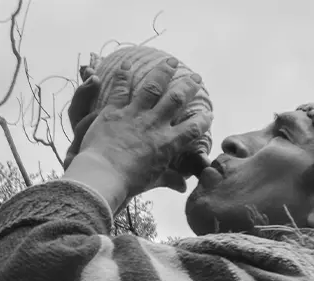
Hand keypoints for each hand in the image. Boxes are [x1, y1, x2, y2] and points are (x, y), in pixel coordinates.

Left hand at [62, 63, 211, 207]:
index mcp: (168, 144)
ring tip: (171, 61)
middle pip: (176, 100)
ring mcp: (135, 115)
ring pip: (152, 87)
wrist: (103, 175)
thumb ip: (169, 180)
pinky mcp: (115, 111)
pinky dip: (124, 75)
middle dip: (188, 86)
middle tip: (196, 76)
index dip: (203, 120)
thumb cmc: (129, 182)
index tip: (209, 114)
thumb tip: (182, 186)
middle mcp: (155, 125)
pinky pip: (121, 89)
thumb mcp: (153, 182)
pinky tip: (128, 64)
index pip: (193, 129)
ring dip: (163, 72)